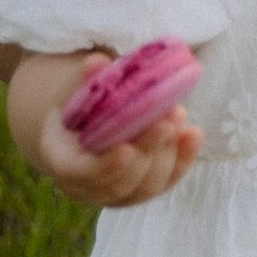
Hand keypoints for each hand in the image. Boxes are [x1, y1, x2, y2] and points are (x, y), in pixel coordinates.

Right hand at [7, 51, 200, 206]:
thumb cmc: (81, 107)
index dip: (105, 166)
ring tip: (178, 115)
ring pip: (146, 186)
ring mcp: (117, 195)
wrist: (87, 127)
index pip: (81, 174)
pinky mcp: (144, 191)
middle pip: (120, 182)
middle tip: (167, 119)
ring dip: (167, 152)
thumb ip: (87, 81)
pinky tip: (194, 133)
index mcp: (62, 162)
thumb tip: (97, 62)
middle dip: (147, 150)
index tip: (126, 149)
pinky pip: (167, 182)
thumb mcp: (76, 91)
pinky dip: (183, 159)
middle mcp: (87, 187)